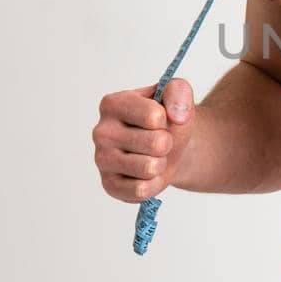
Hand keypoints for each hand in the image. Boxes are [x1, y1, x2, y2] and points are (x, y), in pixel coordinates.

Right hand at [92, 78, 195, 202]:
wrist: (169, 147)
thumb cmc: (167, 120)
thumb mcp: (177, 94)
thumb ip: (179, 91)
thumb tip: (176, 116)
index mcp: (113, 104)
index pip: (154, 115)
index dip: (168, 119)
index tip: (161, 119)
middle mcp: (101, 131)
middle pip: (156, 143)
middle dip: (168, 143)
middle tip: (160, 140)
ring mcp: (102, 160)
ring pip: (149, 168)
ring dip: (161, 163)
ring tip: (154, 155)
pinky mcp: (109, 185)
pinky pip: (141, 190)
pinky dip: (153, 183)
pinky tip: (147, 173)